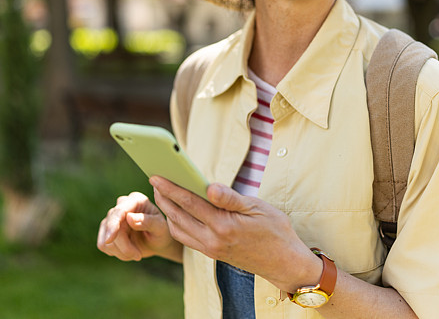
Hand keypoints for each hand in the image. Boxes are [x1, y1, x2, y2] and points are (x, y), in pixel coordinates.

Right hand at [97, 191, 179, 261]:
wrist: (157, 242)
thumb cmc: (161, 232)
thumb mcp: (160, 228)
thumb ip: (148, 222)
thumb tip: (129, 217)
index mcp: (136, 200)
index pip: (119, 211)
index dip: (113, 225)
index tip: (110, 240)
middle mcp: (122, 205)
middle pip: (112, 226)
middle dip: (124, 246)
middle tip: (138, 256)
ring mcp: (112, 217)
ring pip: (106, 238)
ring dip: (121, 252)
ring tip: (136, 254)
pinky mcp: (106, 229)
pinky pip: (103, 245)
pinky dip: (115, 253)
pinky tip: (128, 253)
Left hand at [150, 177, 320, 292]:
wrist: (284, 262)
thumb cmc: (275, 231)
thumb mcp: (258, 208)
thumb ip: (231, 198)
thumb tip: (209, 186)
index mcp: (224, 226)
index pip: (190, 203)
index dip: (170, 188)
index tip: (156, 175)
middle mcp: (213, 240)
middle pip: (178, 216)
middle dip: (163, 198)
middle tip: (154, 180)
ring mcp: (211, 249)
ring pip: (179, 229)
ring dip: (167, 211)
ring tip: (162, 194)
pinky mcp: (212, 254)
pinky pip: (186, 239)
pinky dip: (177, 224)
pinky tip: (177, 213)